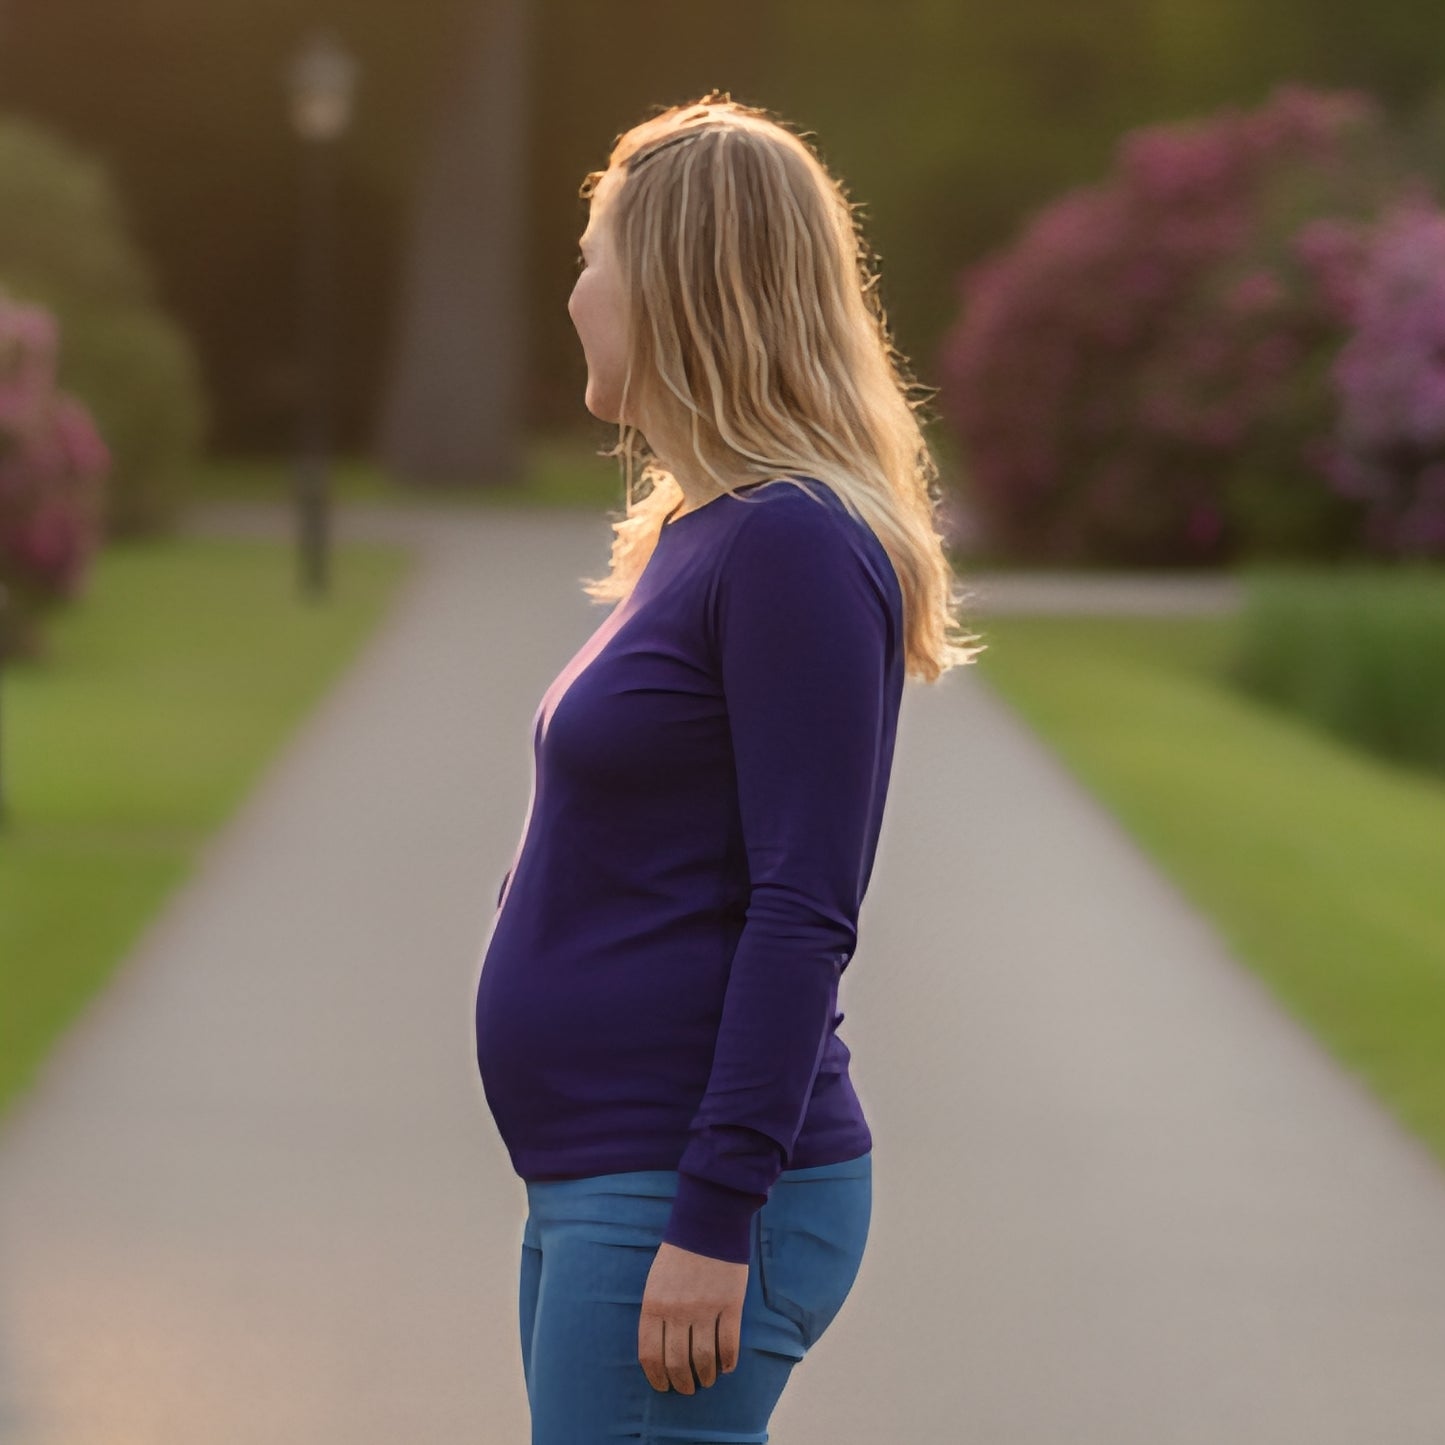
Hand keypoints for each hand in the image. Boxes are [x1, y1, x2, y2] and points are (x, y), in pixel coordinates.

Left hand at [637, 1241, 747, 1392]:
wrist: (708, 1221)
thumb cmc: (678, 1253)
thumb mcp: (655, 1281)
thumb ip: (656, 1314)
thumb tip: (660, 1350)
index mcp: (654, 1304)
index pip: (650, 1355)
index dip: (657, 1378)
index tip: (663, 1387)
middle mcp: (677, 1311)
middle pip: (677, 1363)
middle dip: (681, 1383)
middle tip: (687, 1388)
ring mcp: (705, 1309)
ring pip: (703, 1359)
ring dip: (705, 1376)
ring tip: (707, 1380)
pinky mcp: (731, 1305)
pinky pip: (729, 1345)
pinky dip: (728, 1362)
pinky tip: (726, 1367)